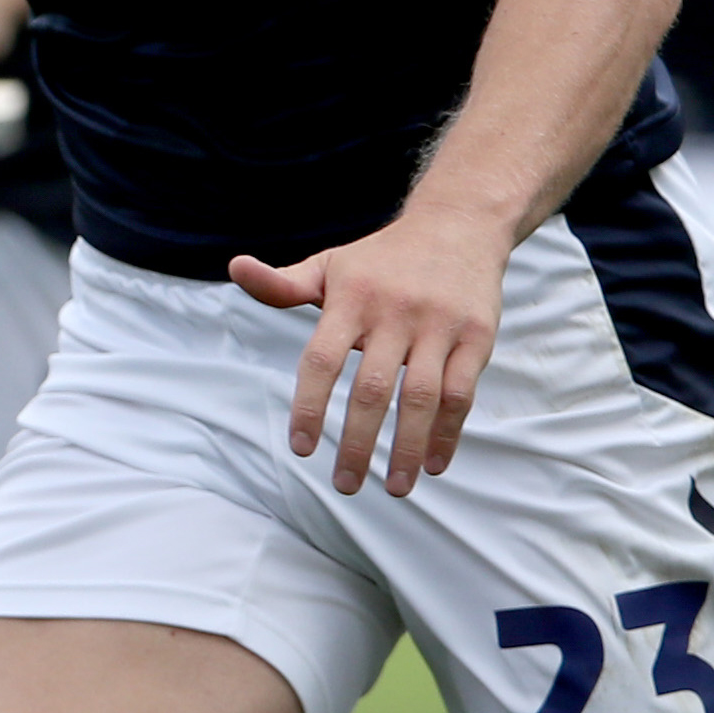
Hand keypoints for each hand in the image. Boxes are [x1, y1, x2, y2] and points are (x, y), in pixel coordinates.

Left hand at [230, 201, 514, 495]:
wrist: (458, 223)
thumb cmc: (381, 258)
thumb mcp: (330, 265)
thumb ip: (283, 283)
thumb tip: (235, 268)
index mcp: (351, 298)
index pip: (322, 359)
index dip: (310, 406)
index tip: (302, 449)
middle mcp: (395, 312)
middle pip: (372, 389)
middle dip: (358, 444)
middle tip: (344, 485)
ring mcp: (439, 325)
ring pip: (422, 398)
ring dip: (408, 449)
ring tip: (393, 488)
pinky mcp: (477, 336)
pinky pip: (462, 394)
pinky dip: (448, 433)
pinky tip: (434, 464)